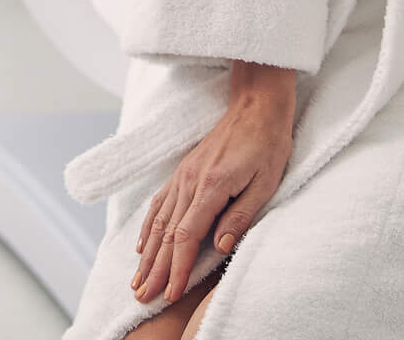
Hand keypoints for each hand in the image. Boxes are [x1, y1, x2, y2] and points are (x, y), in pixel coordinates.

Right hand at [131, 60, 296, 304]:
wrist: (255, 106)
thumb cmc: (267, 144)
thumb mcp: (265, 183)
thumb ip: (241, 215)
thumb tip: (221, 246)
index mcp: (210, 187)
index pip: (187, 236)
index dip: (177, 268)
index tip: (170, 293)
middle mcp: (189, 182)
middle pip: (165, 234)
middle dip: (154, 269)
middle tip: (143, 296)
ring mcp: (182, 176)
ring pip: (157, 221)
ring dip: (146, 254)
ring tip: (137, 279)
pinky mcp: (183, 172)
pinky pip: (158, 203)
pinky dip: (147, 227)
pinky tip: (141, 245)